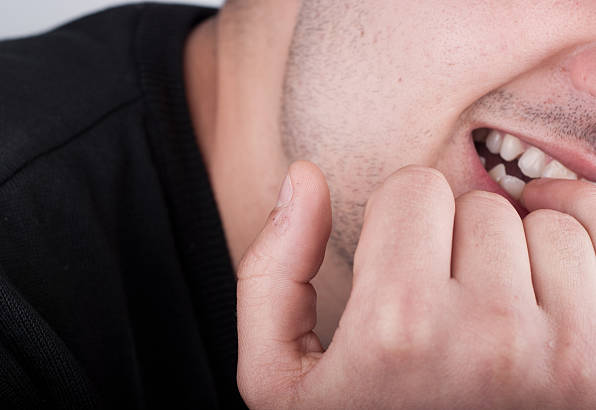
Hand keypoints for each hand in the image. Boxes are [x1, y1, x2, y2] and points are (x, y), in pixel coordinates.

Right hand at [236, 161, 595, 408]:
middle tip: (440, 302)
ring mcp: (567, 355)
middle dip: (454, 241)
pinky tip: (540, 285)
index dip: (398, 222)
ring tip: (485, 312)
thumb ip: (273, 271)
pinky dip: (574, 250)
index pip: (413, 189)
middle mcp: (490, 338)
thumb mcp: (279, 377)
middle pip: (479, 205)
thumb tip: (304, 178)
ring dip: (513, 255)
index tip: (397, 265)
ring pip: (544, 223)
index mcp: (398, 328)